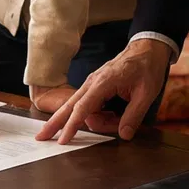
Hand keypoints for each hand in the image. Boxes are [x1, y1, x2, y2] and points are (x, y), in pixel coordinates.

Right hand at [38, 39, 171, 143]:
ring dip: (96, 122)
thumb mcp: (146, 94)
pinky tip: (111, 118)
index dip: (72, 126)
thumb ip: (133, 115)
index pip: (82, 108)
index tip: (62, 140)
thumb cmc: (146, 67)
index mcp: (103, 82)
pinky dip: (96, 116)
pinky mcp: (96, 86)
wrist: (147, 49)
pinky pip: (89, 105)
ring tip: (119, 122)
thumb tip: (124, 135)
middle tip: (41, 137)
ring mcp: (92, 84)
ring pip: (81, 108)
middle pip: (68, 106)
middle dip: (55, 122)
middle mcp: (92, 83)